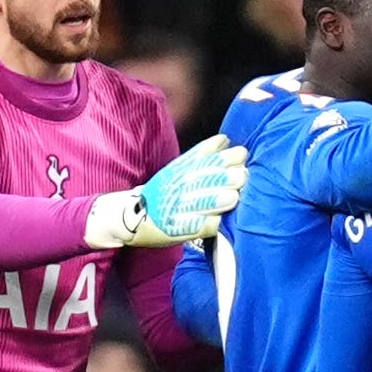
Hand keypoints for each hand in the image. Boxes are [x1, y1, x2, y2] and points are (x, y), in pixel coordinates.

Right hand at [86, 134, 248, 247]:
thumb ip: (199, 156)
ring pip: (198, 204)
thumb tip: (224, 140)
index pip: (202, 162)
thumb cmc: (161, 194)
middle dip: (223, 178)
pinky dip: (206, 226)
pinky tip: (219, 223)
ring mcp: (176, 210)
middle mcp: (177, 189)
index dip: (223, 158)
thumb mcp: (176, 169)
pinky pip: (193, 228)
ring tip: (233, 197)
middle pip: (202, 181)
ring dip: (215, 201)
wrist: (129, 217)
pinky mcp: (178, 231)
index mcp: (179, 172)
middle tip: (243, 175)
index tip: (241, 153)